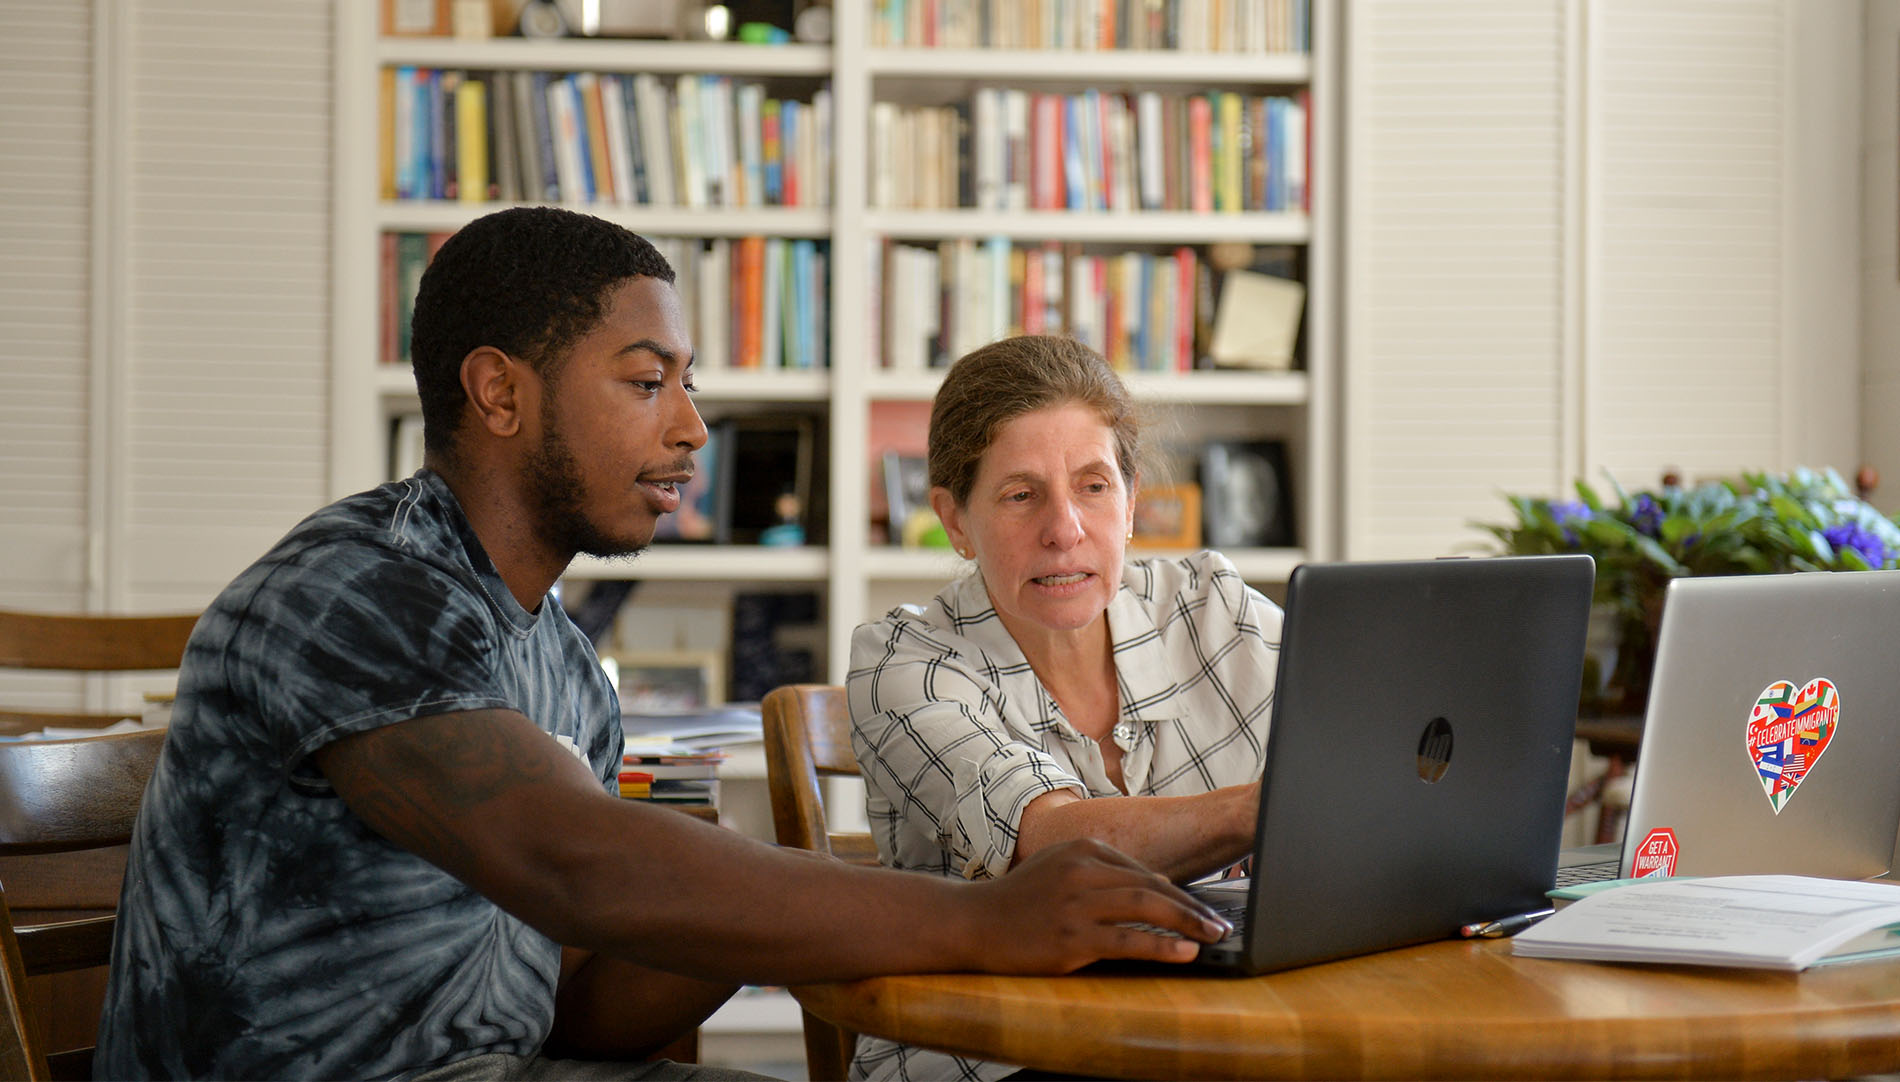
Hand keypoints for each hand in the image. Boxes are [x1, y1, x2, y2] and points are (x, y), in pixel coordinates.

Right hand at [965, 839, 1232, 973]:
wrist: (973, 922)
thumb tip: (1155, 884)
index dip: (1179, 891)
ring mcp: (1076, 905)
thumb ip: (1102, 871)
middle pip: (1152, 886)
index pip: (1144, 870)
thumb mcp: (1060, 867)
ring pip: (1146, 909)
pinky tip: (1185, 952)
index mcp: (1083, 848)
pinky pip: (1128, 941)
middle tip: (1220, 923)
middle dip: (1192, 906)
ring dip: (1187, 923)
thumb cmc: (1020, 899)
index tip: (1202, 908)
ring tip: (1214, 935)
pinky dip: (1162, 946)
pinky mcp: (1071, 938)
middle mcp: (1082, 871)